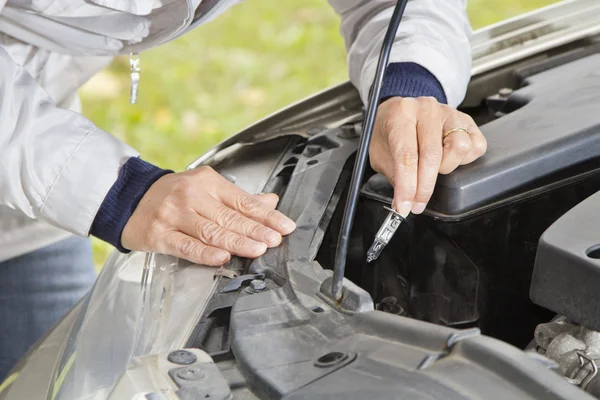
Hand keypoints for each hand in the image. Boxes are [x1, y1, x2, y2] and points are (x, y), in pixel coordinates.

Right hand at [121, 166, 295, 265]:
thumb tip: (270, 202)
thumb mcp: (206, 188)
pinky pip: (186, 246)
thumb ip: (238, 198)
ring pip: (211, 232)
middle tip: (275, 239)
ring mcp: (174, 215)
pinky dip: (205, 253)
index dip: (265, 215)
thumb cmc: (172, 194)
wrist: (129, 199)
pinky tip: (222, 257)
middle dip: (256, 230)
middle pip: (229, 217)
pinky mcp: (160, 235)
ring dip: (237, 242)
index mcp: (207, 182)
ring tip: (258, 249)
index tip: (284, 226)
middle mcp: (191, 196)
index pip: (242, 200)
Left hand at [370, 97, 486, 215]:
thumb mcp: (379, 152)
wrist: (399, 111)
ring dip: (446, 167)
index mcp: (400, 114)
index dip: (407, 186)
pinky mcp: (466, 120)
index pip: (407, 155)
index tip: (405, 206)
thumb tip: (405, 200)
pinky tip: (447, 159)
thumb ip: (393, 175)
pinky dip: (464, 160)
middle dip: (424, 187)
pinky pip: (476, 146)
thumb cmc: (389, 130)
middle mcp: (426, 109)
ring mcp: (448, 113)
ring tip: (432, 168)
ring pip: (459, 148)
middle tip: (416, 203)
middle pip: (432, 155)